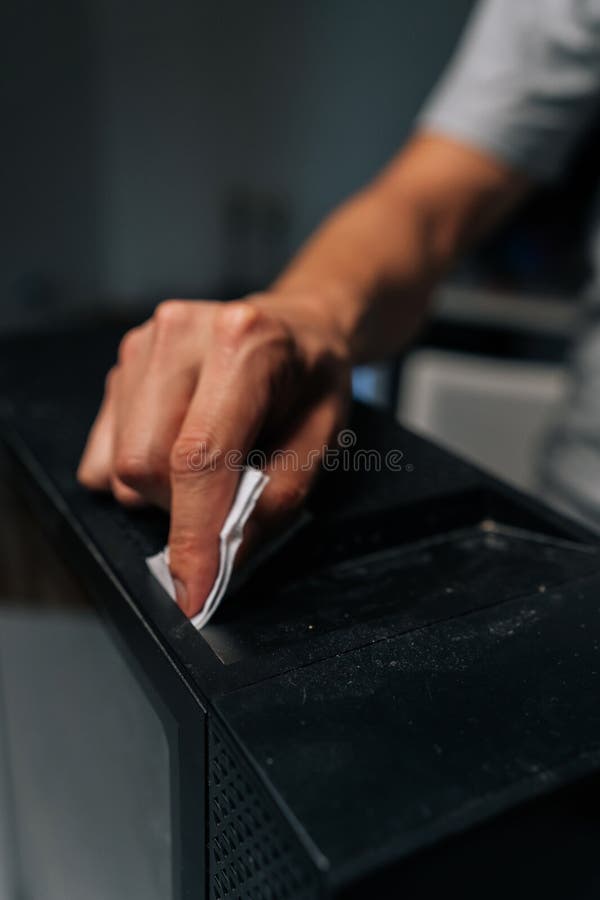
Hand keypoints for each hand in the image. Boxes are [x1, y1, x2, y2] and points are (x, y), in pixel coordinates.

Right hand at [77, 294, 350, 616]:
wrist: (296, 326)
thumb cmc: (312, 381)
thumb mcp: (322, 441)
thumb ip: (275, 500)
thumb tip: (224, 558)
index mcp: (245, 344)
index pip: (200, 456)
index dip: (193, 535)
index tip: (193, 593)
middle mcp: (181, 333)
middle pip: (145, 465)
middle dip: (182, 507)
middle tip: (227, 492)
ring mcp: (143, 344)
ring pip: (120, 464)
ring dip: (161, 489)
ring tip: (209, 461)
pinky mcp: (121, 363)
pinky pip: (104, 451)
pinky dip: (137, 472)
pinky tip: (177, 445)